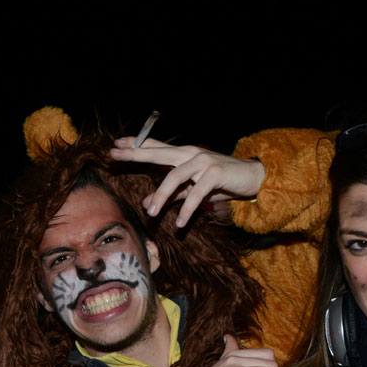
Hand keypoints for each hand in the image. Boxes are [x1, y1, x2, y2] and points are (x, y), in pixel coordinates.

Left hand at [110, 137, 265, 226]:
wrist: (253, 177)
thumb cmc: (221, 182)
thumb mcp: (192, 189)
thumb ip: (171, 194)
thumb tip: (146, 203)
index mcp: (184, 154)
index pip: (155, 146)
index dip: (136, 144)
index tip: (116, 143)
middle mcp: (190, 154)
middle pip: (158, 152)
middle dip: (134, 153)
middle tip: (114, 155)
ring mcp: (203, 161)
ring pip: (175, 176)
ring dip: (161, 196)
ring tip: (151, 213)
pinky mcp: (216, 172)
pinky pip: (196, 193)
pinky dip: (187, 210)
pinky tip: (180, 223)